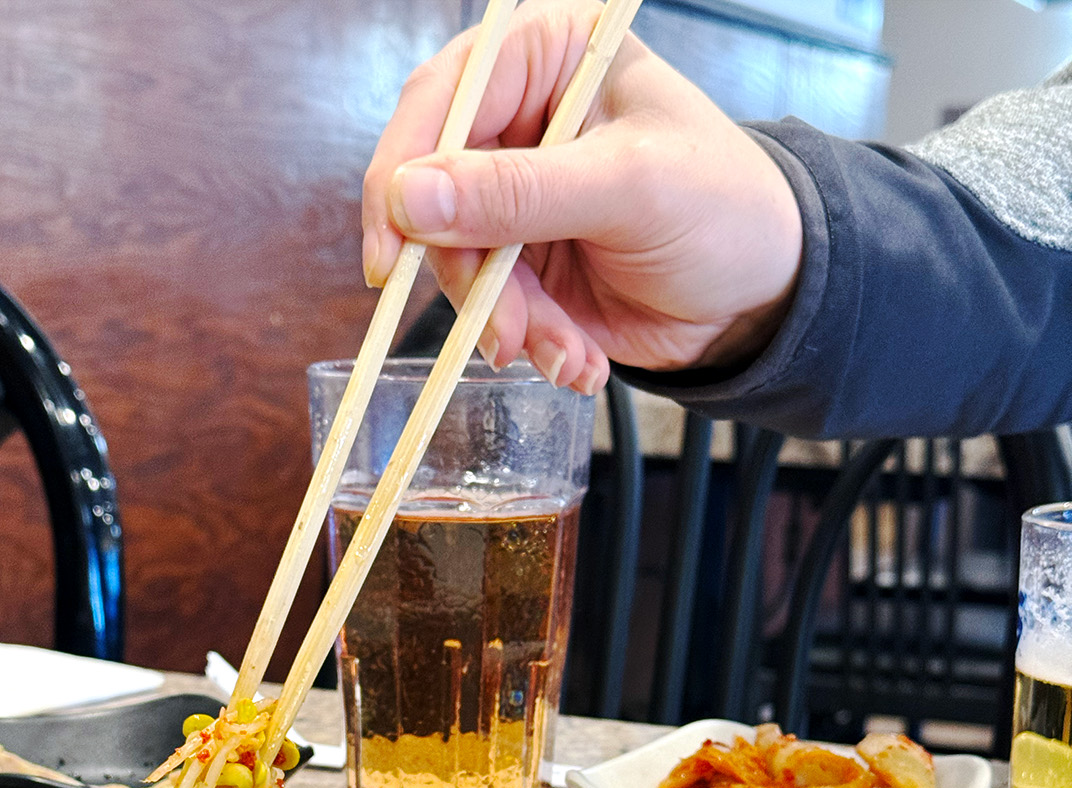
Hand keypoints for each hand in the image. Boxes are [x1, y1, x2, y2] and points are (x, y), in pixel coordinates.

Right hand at [362, 0, 803, 393]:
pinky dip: (532, 345)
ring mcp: (520, 200)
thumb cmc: (725, 208)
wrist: (764, 297)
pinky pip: (492, 309)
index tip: (392, 255)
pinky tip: (578, 361)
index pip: (441, 100)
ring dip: (507, 323)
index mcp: (548, 58)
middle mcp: (521, 123)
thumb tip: (409, 199)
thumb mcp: (625, 189)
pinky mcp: (527, 266)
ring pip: (459, 264)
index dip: (402, 177)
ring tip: (564, 351)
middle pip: (434, 193)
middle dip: (469, 274)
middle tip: (506, 331)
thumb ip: (517, 193)